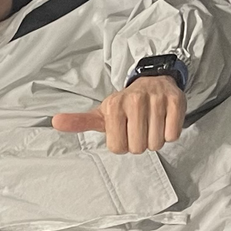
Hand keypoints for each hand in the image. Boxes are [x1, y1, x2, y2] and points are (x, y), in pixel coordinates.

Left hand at [51, 75, 185, 153]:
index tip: (124, 130)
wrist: (152, 82)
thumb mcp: (101, 114)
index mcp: (114, 106)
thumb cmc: (125, 106)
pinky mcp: (176, 101)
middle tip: (139, 128)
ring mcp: (156, 100)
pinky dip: (169, 133)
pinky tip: (163, 120)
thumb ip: (79, 122)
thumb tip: (55, 122)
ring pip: (156, 143)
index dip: (122, 144)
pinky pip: (172, 135)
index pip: (118, 148)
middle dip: (139, 143)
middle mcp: (134, 100)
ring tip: (151, 123)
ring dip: (154, 139)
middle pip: (137, 148)